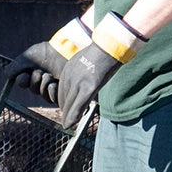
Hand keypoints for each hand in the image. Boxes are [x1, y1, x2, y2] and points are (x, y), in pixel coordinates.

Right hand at [7, 17, 92, 102]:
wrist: (65, 52)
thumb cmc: (47, 53)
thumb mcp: (28, 57)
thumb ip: (15, 66)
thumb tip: (6, 75)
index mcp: (32, 71)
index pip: (22, 82)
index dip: (22, 80)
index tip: (24, 75)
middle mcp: (41, 79)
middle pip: (31, 88)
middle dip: (34, 80)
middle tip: (40, 72)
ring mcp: (51, 85)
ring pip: (41, 93)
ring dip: (44, 83)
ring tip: (50, 75)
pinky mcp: (61, 91)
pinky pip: (51, 98)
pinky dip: (51, 91)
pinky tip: (54, 83)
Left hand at [56, 11, 147, 127]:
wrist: (109, 47)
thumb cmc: (101, 52)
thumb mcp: (84, 59)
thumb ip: (79, 70)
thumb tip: (84, 80)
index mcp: (68, 69)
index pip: (62, 89)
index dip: (63, 101)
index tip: (65, 109)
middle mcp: (70, 76)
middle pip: (63, 98)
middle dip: (65, 110)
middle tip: (66, 121)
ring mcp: (79, 82)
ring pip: (69, 104)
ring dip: (68, 116)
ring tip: (67, 124)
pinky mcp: (89, 87)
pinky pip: (78, 105)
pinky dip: (73, 116)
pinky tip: (69, 124)